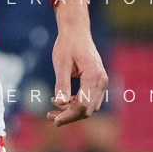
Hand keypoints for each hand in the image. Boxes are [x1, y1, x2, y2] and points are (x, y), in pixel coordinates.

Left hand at [48, 0, 108, 126]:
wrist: (76, 31)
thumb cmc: (67, 44)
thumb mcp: (61, 62)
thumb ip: (62, 83)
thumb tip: (60, 103)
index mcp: (93, 75)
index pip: (83, 104)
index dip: (68, 115)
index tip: (54, 120)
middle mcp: (101, 80)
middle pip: (88, 109)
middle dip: (70, 116)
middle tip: (50, 117)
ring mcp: (101, 81)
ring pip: (90, 106)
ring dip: (73, 111)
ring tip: (53, 111)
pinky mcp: (98, 82)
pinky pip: (90, 99)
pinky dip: (77, 104)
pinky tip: (62, 101)